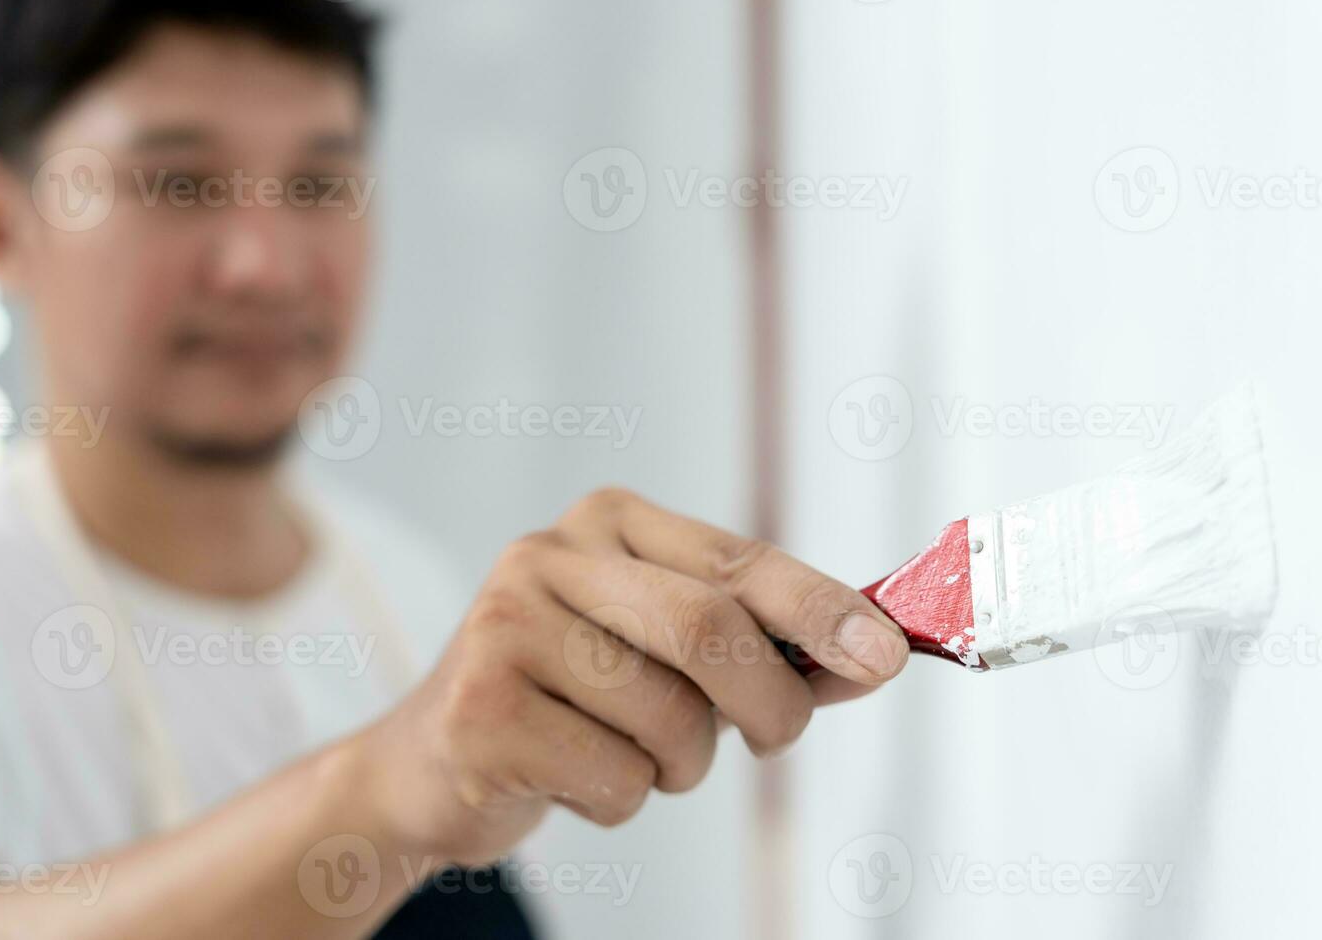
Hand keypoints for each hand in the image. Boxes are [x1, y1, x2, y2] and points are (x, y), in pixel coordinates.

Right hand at [362, 488, 909, 865]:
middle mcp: (549, 555)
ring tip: (632, 755)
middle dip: (770, 702)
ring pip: (668, 719)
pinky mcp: (479, 706)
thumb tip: (873, 656)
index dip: (822, 608)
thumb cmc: (575, 699)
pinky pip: (615, 777)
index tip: (888, 654)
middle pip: (707, 628)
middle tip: (777, 739)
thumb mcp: (671, 659)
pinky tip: (572, 776)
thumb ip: (766, 649)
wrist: (434, 762)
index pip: (738, 560)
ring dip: (681, 766)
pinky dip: (622, 799)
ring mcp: (503, 625)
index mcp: (608, 523)